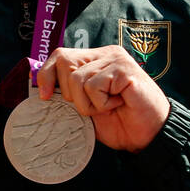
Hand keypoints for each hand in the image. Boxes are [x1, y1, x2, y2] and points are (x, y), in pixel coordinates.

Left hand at [36, 46, 170, 152]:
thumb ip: (69, 93)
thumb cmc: (119, 122)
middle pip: (64, 62)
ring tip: (109, 106)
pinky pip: (94, 86)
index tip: (44, 96)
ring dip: (88, 103)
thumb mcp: (86, 106)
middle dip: (70, 93)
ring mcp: (116, 59)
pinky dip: (101, 103)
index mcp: (95, 59)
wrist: (148, 136)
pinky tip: (118, 104)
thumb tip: (41, 89)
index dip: (46, 74)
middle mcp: (105, 54)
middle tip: (92, 106)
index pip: (60, 55)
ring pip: (77, 78)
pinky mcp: (124, 69)